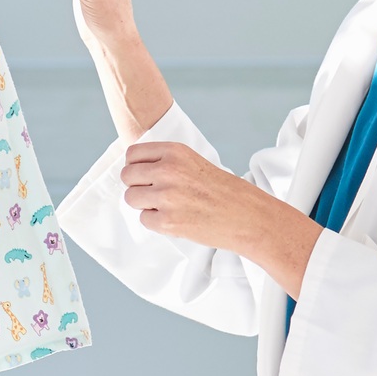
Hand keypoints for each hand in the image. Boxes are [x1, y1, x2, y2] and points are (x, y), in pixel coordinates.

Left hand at [121, 141, 322, 294]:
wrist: (248, 217)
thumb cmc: (225, 192)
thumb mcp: (195, 163)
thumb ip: (167, 163)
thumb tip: (135, 170)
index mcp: (175, 152)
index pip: (132, 154)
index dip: (136, 167)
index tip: (145, 176)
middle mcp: (168, 170)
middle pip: (128, 176)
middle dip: (138, 186)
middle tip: (155, 195)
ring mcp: (166, 196)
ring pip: (131, 198)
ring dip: (145, 205)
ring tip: (168, 207)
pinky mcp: (167, 221)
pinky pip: (144, 220)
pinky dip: (156, 223)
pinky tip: (176, 219)